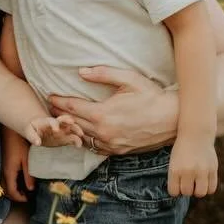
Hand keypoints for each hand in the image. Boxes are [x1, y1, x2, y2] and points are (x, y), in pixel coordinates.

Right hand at [1, 128, 31, 202]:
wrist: (8, 132)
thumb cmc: (19, 144)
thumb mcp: (27, 160)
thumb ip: (28, 175)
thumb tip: (31, 189)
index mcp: (9, 172)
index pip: (12, 191)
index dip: (19, 198)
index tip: (28, 199)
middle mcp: (2, 172)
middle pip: (5, 190)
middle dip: (15, 196)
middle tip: (25, 196)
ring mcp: (0, 168)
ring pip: (3, 185)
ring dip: (11, 190)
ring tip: (22, 190)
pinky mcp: (1, 164)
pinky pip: (3, 179)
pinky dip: (9, 183)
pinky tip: (17, 180)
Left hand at [24, 115, 84, 148]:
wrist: (38, 129)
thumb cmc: (33, 129)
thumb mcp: (29, 132)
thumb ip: (33, 137)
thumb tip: (37, 143)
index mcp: (48, 121)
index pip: (52, 121)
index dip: (55, 125)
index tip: (56, 130)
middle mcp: (58, 123)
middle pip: (66, 120)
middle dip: (71, 123)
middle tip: (74, 126)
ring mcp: (63, 129)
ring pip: (72, 127)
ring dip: (77, 130)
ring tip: (81, 136)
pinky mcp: (66, 136)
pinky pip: (73, 137)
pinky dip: (77, 140)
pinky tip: (79, 145)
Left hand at [47, 66, 177, 155]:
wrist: (173, 119)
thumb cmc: (152, 96)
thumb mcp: (129, 79)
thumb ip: (103, 74)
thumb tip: (81, 72)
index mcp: (103, 114)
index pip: (72, 107)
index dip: (59, 101)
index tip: (50, 96)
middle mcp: (103, 132)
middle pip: (73, 123)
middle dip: (60, 115)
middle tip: (52, 108)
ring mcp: (111, 144)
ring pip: (82, 138)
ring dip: (71, 129)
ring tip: (63, 121)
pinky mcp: (118, 151)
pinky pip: (95, 148)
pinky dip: (86, 140)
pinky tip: (83, 134)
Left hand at [168, 134, 217, 196]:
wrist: (196, 134)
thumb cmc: (182, 150)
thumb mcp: (174, 162)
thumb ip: (177, 177)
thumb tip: (183, 194)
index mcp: (175, 169)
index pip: (174, 192)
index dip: (175, 190)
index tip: (177, 184)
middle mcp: (188, 171)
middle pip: (187, 192)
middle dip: (187, 189)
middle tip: (188, 182)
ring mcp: (201, 170)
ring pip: (200, 193)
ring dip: (198, 191)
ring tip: (197, 183)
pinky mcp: (213, 169)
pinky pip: (212, 188)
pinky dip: (208, 188)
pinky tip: (205, 181)